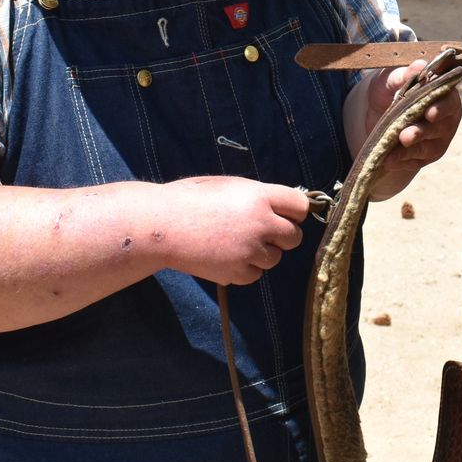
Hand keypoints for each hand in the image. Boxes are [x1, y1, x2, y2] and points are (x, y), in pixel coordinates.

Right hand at [157, 177, 309, 285]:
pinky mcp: (237, 272)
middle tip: (261, 233)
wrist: (161, 226)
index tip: (285, 215)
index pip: (300, 207)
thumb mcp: (228, 186)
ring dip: (261, 254)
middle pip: (294, 237)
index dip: (293, 212)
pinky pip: (255, 274)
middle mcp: (261, 224)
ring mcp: (250, 250)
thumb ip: (258, 196)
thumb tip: (281, 207)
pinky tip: (225, 256)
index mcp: (260, 196)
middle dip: (281, 236)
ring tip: (235, 243)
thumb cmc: (190, 199)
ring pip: (275, 259)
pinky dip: (244, 269)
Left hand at [364, 60, 461, 201]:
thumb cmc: (388, 88)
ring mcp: (438, 138)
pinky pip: (417, 161)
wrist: (373, 111)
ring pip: (430, 147)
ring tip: (392, 154)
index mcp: (443, 94)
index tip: (429, 113)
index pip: (449, 101)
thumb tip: (419, 65)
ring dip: (411, 151)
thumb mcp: (390, 78)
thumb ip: (404, 74)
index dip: (442, 108)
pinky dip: (403, 162)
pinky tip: (389, 161)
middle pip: (441, 127)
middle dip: (422, 132)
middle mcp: (446, 117)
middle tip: (405, 136)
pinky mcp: (427, 155)